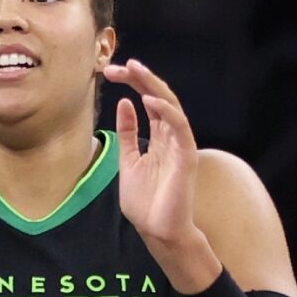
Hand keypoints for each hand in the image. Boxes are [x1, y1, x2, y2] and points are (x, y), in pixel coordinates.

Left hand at [111, 61, 217, 289]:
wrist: (157, 231)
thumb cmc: (146, 202)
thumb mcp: (128, 161)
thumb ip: (128, 134)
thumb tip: (123, 103)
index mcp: (159, 137)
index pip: (149, 100)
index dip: (132, 83)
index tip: (110, 72)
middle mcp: (172, 136)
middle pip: (159, 96)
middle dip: (139, 78)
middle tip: (117, 65)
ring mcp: (180, 145)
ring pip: (171, 105)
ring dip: (152, 85)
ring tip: (135, 70)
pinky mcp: (186, 157)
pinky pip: (180, 128)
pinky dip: (167, 112)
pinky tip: (150, 100)